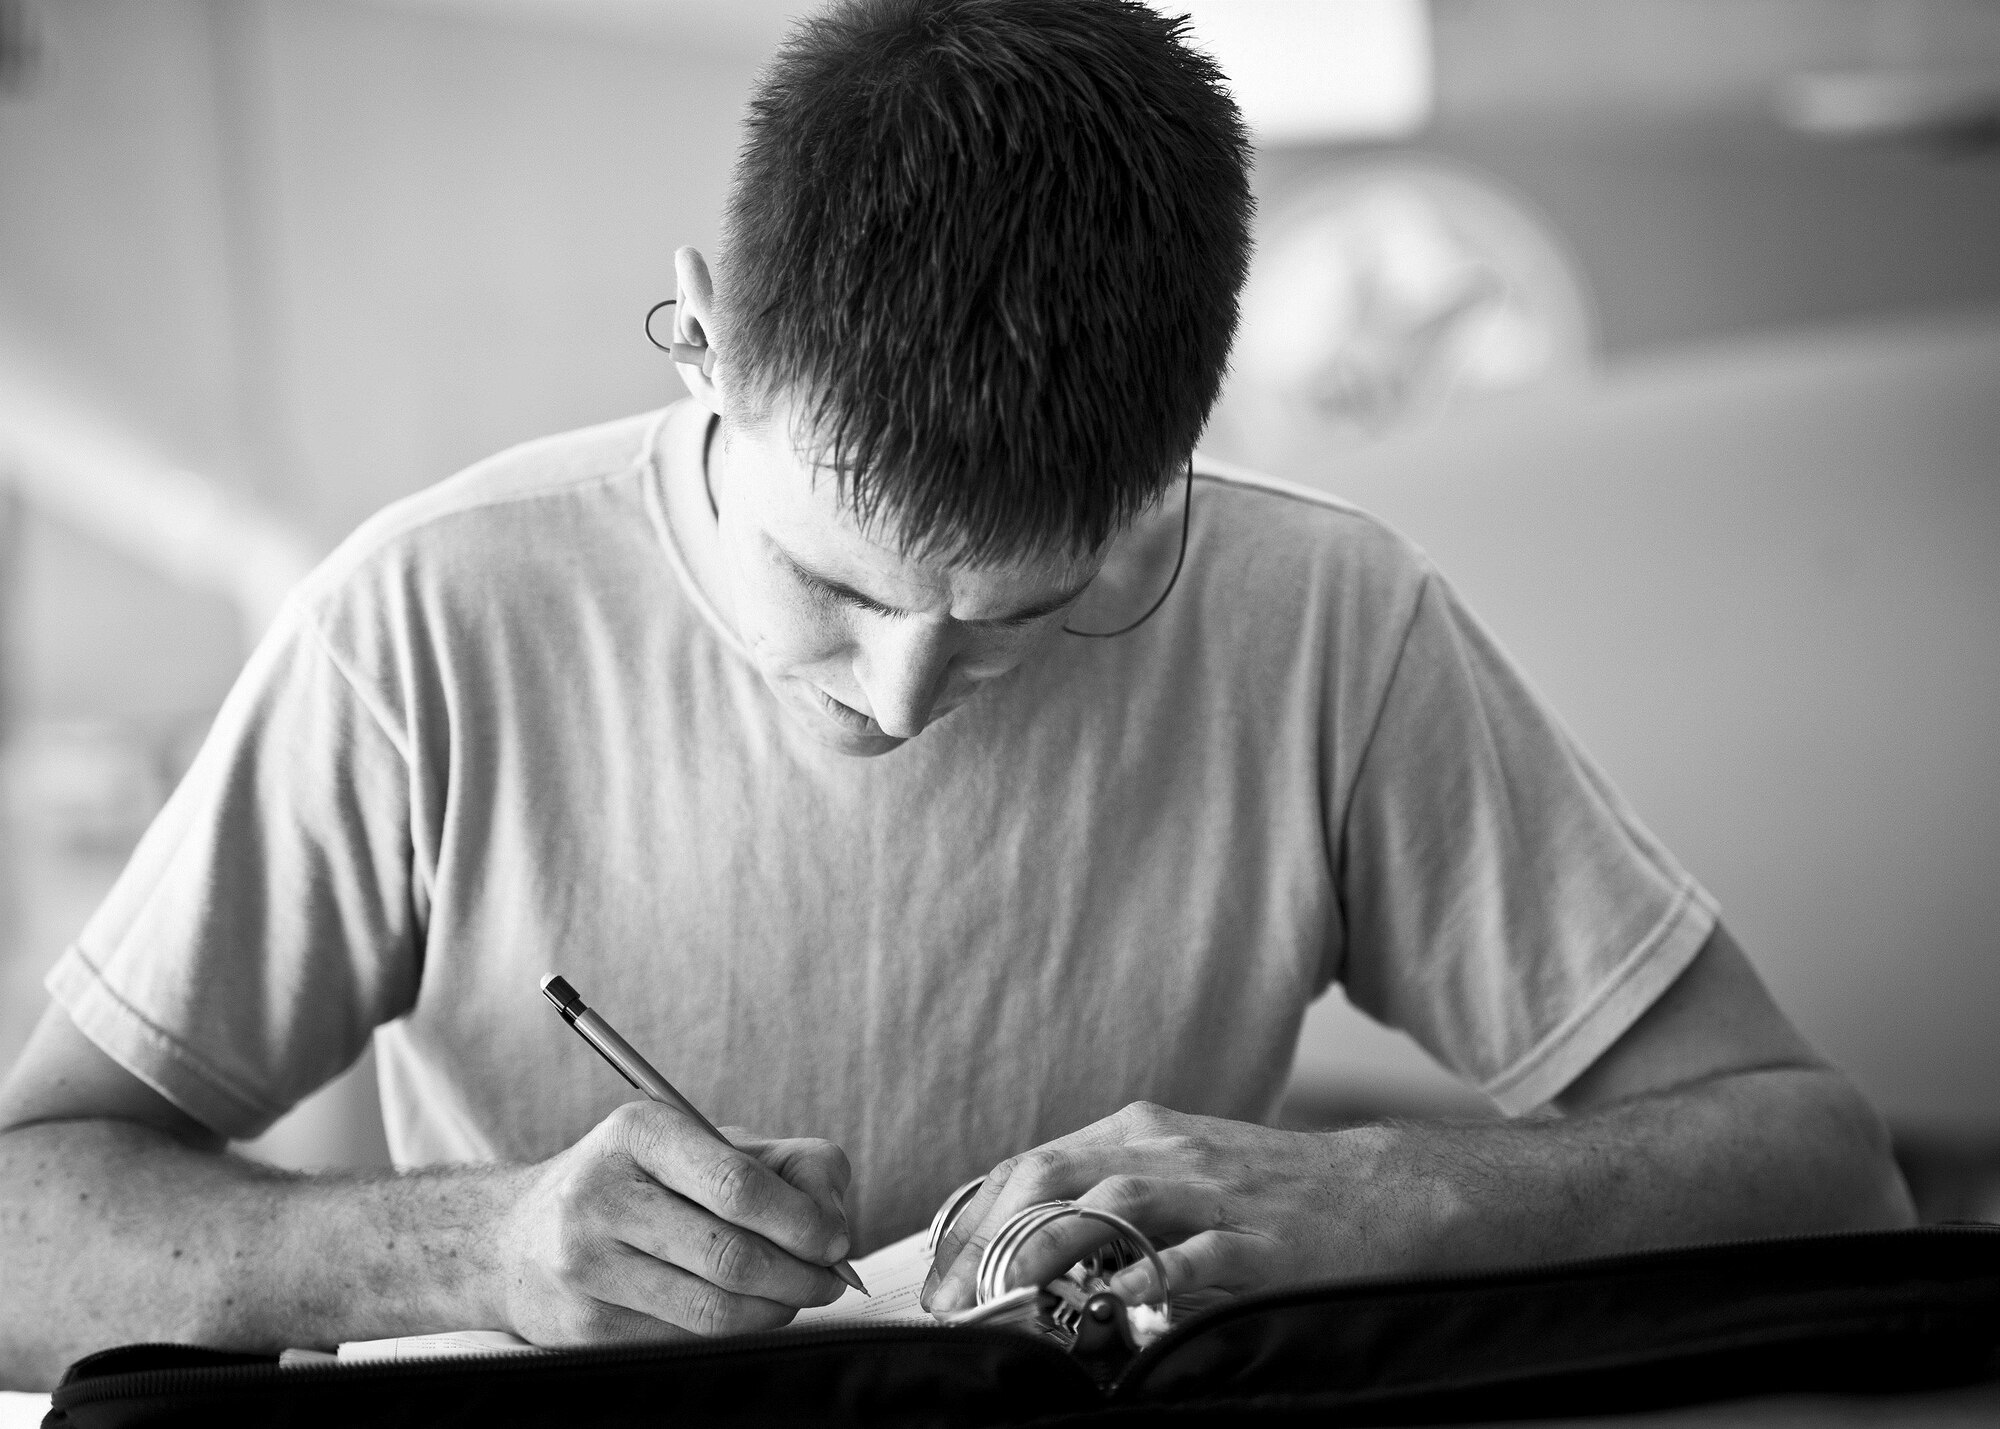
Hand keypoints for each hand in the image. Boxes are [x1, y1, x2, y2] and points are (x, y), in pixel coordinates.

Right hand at [495, 1100, 853, 1343]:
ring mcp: (584, 1266)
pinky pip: (684, 1343)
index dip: (802, 1222)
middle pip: (732, 1257)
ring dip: (775, 1311)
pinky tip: (740, 1313)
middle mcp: (600, 1196)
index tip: (836, 1242)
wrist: (515, 1238)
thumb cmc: (640, 1183)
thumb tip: (833, 1222)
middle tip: (829, 1280)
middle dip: (800, 1276)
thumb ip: (788, 1165)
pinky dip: (731, 1333)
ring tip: (792, 1297)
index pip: (738, 1186)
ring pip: (713, 1311)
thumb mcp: (703, 1145)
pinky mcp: (581, 1328)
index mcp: (639, 1132)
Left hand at [923, 1102, 1423, 1313]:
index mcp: (1140, 1132)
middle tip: (954, 1300)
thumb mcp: (1181, 1172)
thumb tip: (1024, 1247)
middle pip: (1053, 1174)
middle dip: (990, 1237)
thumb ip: (1111, 1197)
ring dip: (1047, 1249)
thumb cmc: (1270, 1191)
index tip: (937, 1271)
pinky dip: (1148, 1277)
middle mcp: (1167, 1151)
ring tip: (1004, 1298)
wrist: (1382, 1191)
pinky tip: (1114, 1305)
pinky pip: (1195, 1255)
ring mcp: (1214, 1193)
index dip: (974, 1217)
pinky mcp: (1261, 1240)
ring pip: (1111, 1203)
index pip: (1032, 1164)